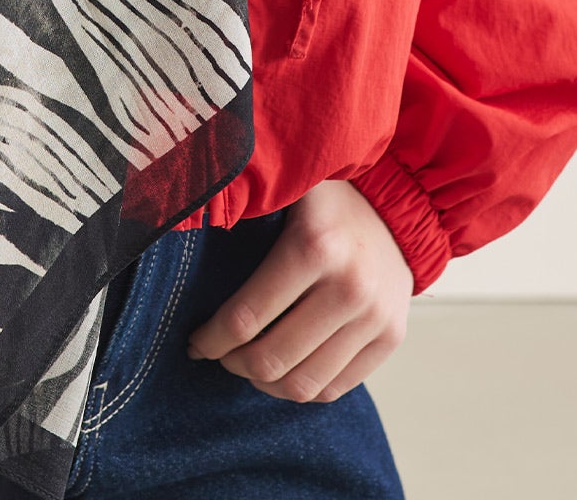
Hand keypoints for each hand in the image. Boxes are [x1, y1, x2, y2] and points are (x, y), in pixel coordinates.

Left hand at [186, 179, 410, 402]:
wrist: (399, 203)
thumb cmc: (326, 197)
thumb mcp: (285, 188)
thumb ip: (241, 206)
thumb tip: (177, 221)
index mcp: (315, 245)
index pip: (245, 318)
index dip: (210, 339)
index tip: (195, 341)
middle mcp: (349, 287)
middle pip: (271, 359)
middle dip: (232, 364)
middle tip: (217, 353)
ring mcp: (374, 318)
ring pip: (303, 385)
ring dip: (264, 384)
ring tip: (246, 365)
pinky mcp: (390, 339)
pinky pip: (335, 388)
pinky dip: (301, 389)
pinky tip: (281, 370)